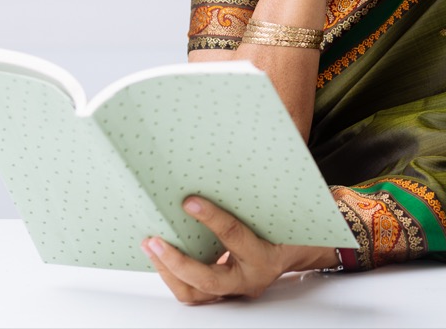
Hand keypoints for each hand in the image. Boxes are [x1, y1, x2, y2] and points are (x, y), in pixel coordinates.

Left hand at [141, 195, 337, 303]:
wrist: (294, 253)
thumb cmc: (283, 227)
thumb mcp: (273, 208)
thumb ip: (251, 190)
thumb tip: (238, 151)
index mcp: (265, 254)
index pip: (235, 236)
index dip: (212, 218)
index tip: (189, 201)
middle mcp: (249, 278)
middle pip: (208, 280)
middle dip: (177, 262)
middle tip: (154, 241)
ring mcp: (233, 290)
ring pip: (194, 293)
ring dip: (168, 271)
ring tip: (151, 246)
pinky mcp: (219, 293)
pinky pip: (191, 291)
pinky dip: (172, 274)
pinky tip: (159, 254)